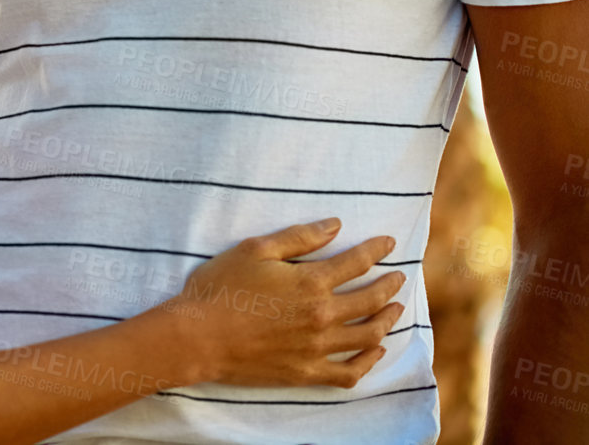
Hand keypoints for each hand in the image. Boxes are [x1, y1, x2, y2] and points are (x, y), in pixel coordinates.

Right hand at [162, 218, 406, 388]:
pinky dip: (368, 362)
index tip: (389, 243)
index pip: (356, 263)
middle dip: (389, 286)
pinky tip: (375, 351)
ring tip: (394, 310)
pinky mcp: (307, 372)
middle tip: (400, 278)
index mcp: (310, 282)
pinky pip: (350, 373)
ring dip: (387, 320)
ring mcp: (318, 348)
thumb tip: (335, 225)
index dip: (376, 250)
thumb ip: (299, 238)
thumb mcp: (254, 250)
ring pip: (368, 336)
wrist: (198, 336)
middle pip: (369, 300)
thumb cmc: (221, 288)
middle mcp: (322, 316)